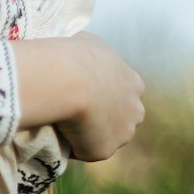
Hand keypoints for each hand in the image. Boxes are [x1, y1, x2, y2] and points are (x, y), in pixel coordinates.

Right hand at [15, 32, 144, 161]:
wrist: (68, 81)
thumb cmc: (73, 56)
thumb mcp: (87, 43)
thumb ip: (92, 55)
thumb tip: (81, 56)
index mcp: (133, 83)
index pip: (121, 94)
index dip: (101, 95)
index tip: (81, 94)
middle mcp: (135, 110)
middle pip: (120, 119)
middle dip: (102, 119)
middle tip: (73, 114)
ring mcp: (122, 132)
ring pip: (105, 137)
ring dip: (88, 134)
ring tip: (62, 126)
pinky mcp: (105, 150)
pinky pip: (85, 151)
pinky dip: (73, 146)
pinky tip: (57, 134)